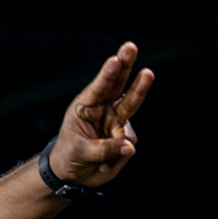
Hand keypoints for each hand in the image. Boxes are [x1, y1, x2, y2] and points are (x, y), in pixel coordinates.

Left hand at [47, 42, 154, 189]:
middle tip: (130, 46)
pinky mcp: (125, 134)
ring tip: (147, 73)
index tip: (115, 60)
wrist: (74, 172)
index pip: (98, 87)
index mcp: (85, 107)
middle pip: (117, 83)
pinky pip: (129, 140)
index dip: (108, 74)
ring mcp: (116, 119)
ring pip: (131, 102)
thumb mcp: (80, 153)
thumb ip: (104, 149)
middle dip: (125, 64)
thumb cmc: (70, 157)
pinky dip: (122, 150)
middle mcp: (103, 108)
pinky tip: (107, 161)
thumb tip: (130, 147)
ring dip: (140, 87)